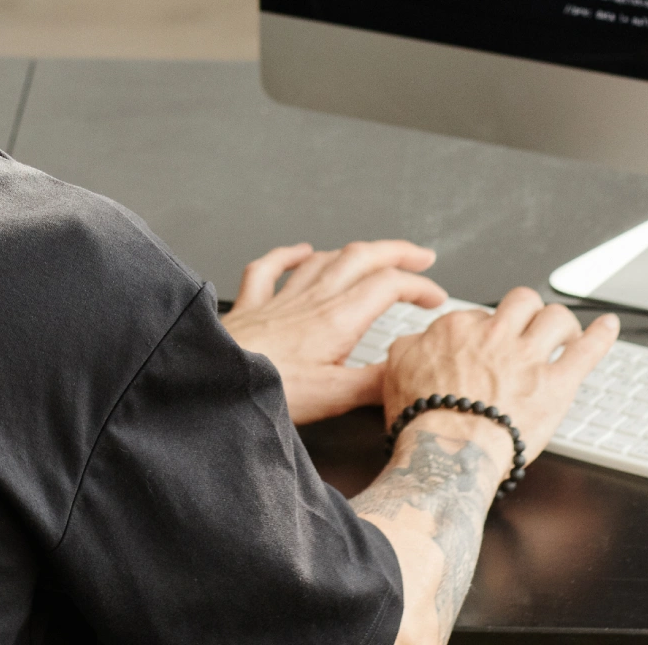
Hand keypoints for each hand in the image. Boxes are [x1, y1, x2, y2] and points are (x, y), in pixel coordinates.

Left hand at [221, 240, 446, 424]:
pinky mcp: (251, 307)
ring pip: (324, 258)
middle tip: (420, 257)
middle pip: (362, 258)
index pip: (388, 286)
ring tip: (372, 254)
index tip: (435, 298)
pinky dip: (289, 254)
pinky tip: (299, 250)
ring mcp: (280, 299)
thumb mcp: (332, 397)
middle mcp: (311, 300)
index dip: (419, 286)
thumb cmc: (266, 391)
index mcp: (336, 320)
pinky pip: (270, 268)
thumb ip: (374, 384)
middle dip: (396, 252)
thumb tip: (408, 373)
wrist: (211, 385)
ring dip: (354, 252)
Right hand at [385, 288, 618, 469]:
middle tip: (529, 325)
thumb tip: (415, 341)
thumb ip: (409, 347)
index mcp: (458, 328)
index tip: (486, 345)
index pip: (479, 313)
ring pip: (555, 317)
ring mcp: (528, 357)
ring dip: (562, 323)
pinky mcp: (556, 384)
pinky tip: (609, 326)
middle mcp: (496, 334)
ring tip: (564, 331)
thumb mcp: (395, 370)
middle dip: (527, 311)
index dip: (485, 330)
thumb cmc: (423, 421)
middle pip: (522, 301)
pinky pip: (586, 351)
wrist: (447, 455)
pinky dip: (602, 336)